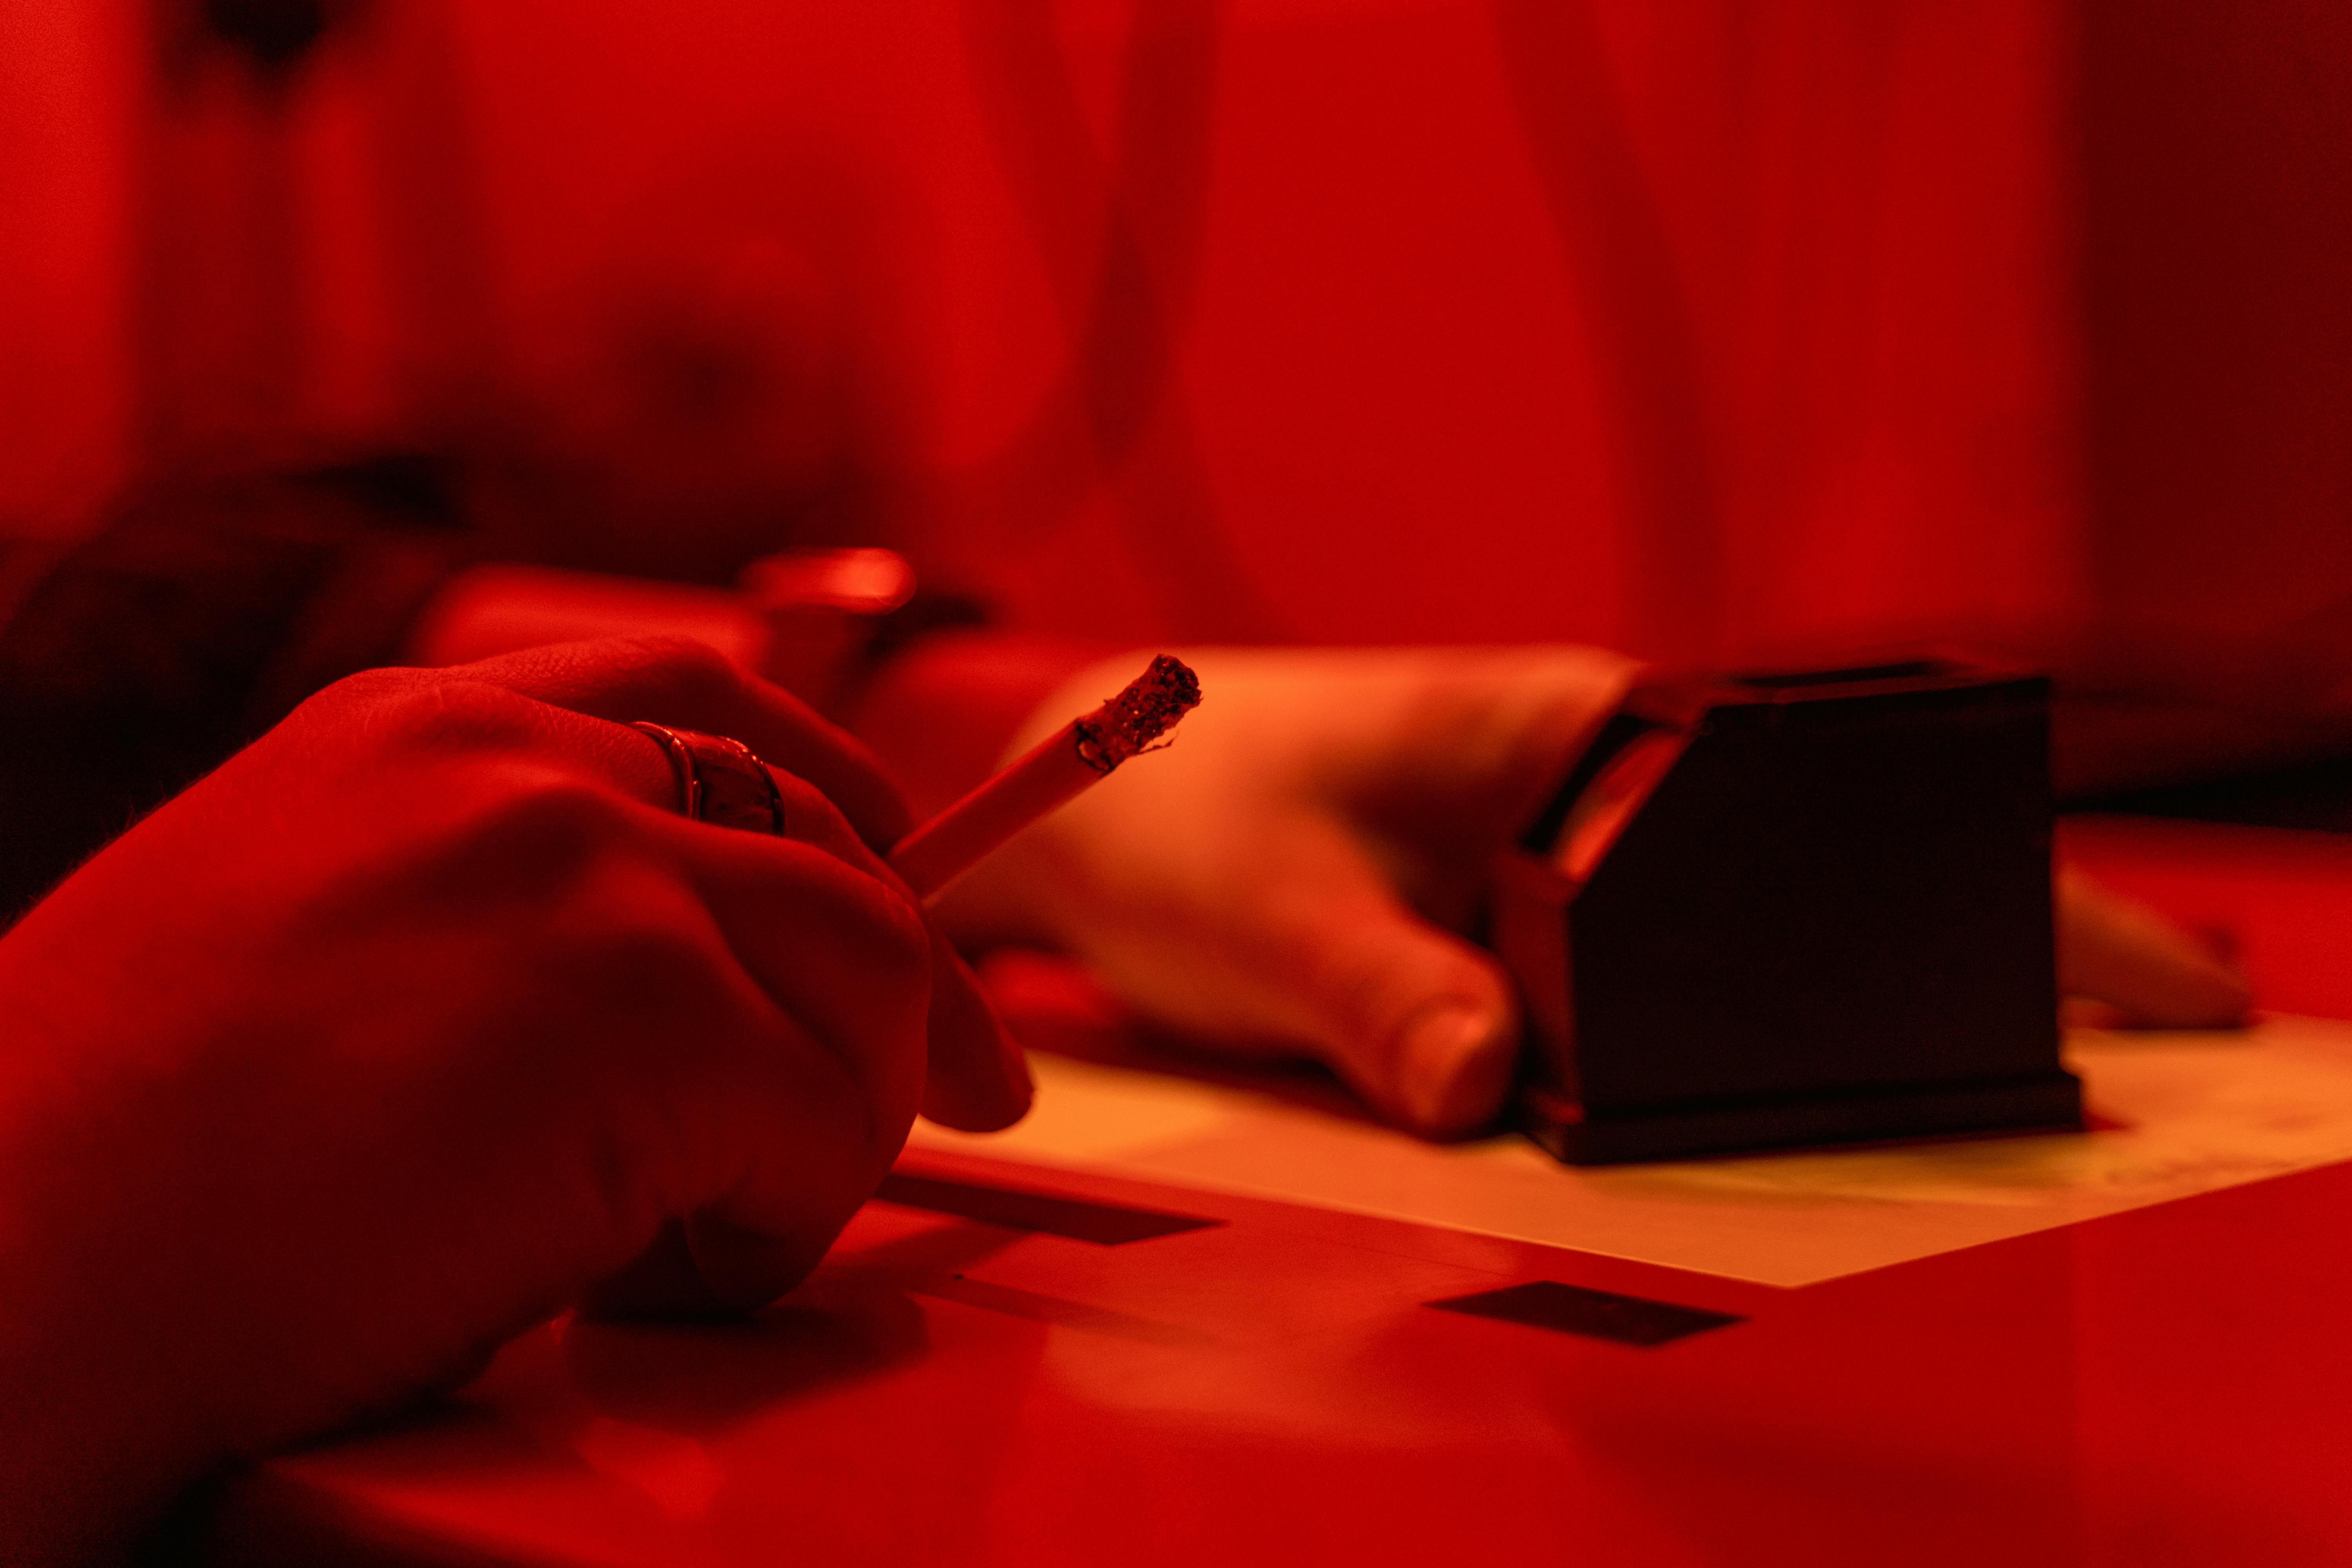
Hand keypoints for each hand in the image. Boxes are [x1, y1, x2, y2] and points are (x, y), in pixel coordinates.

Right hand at [0, 637, 1025, 1563]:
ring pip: (862, 980)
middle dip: (920, 993)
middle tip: (980, 1100)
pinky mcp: (638, 1010)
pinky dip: (776, 1230)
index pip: (707, 699)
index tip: (906, 870)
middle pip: (832, 848)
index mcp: (420, 735)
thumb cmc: (117, 1162)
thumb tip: (685, 976)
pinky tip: (650, 1284)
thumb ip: (483, 906)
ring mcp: (585, 872)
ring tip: (708, 1235)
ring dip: (835, 1126)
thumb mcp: (301, 937)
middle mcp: (517, 772)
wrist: (2, 1271)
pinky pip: (821, 1128)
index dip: (840, 795)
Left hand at [938, 647, 2250, 1138]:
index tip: (2092, 954)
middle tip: (2143, 1015)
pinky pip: (1663, 968)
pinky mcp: (1535, 908)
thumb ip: (1379, 992)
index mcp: (1567, 722)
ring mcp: (1573, 843)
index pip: (1805, 790)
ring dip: (1863, 976)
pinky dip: (1739, 1015)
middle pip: (1814, 854)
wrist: (1102, 798)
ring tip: (2013, 1049)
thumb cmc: (1177, 813)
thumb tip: (1500, 1084)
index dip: (1960, 866)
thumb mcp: (1266, 908)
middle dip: (1964, 927)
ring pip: (1749, 918)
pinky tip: (1816, 1070)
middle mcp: (1594, 772)